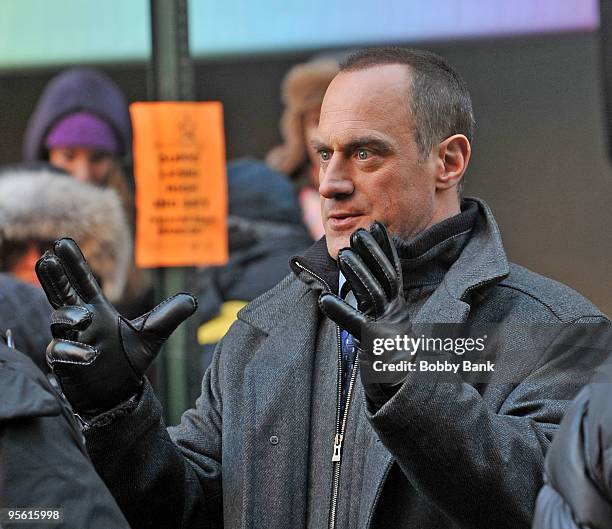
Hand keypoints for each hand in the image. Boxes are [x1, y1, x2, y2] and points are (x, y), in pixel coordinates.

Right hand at [35, 238, 196, 418]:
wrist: (119, 394)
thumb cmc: (129, 361)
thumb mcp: (152, 336)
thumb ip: (168, 316)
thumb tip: (191, 299)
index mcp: (98, 311)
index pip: (83, 282)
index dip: (73, 264)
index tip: (61, 242)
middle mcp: (80, 322)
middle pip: (62, 294)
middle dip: (53, 277)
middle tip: (46, 259)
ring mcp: (69, 341)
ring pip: (60, 321)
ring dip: (68, 316)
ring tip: (83, 318)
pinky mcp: (64, 363)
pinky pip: (61, 352)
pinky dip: (72, 351)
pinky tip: (88, 355)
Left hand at [319, 221, 410, 406]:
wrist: (406, 393)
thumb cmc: (392, 360)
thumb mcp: (389, 327)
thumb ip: (382, 306)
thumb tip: (371, 285)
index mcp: (399, 308)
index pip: (394, 272)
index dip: (386, 249)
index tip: (377, 227)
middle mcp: (396, 315)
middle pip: (386, 278)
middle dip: (373, 254)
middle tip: (359, 233)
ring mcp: (388, 330)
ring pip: (373, 296)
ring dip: (358, 274)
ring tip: (343, 255)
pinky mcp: (375, 347)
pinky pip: (356, 326)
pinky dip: (340, 311)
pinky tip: (324, 300)